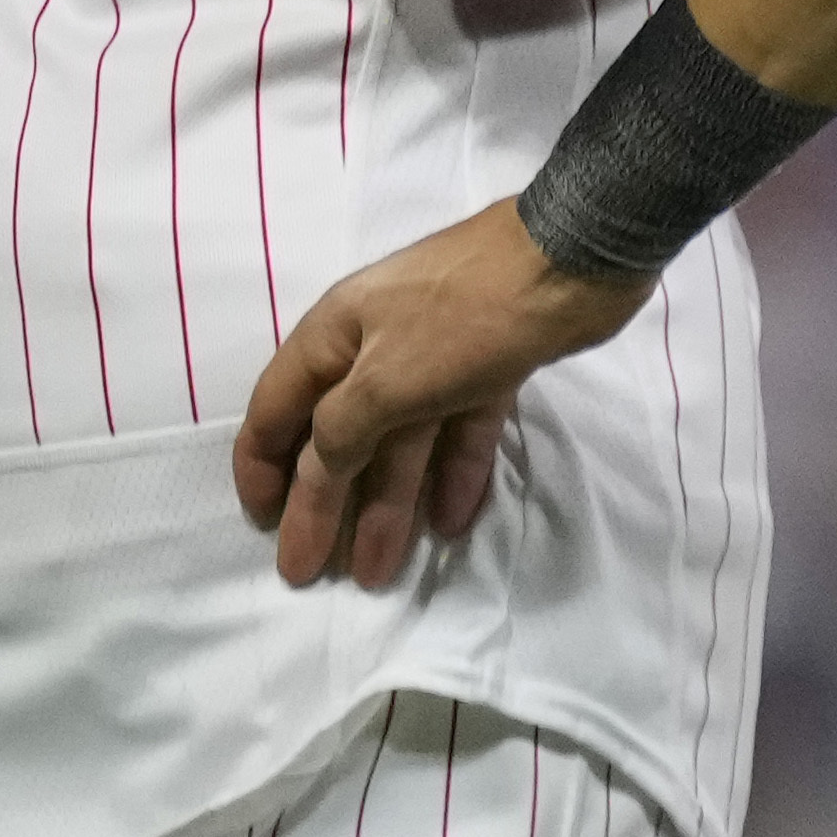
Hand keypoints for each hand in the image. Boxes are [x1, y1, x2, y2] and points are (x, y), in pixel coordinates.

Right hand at [235, 211, 647, 588]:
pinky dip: (453, 473)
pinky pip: (459, 431)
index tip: (261, 525)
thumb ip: (339, 433)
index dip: (262, 467)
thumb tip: (316, 471)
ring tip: (381, 573)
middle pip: (338, 439)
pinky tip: (451, 523)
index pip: (275, 409)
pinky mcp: (490, 368)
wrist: (575, 260)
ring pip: (401, 442)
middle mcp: (375, 347)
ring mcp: (435, 358)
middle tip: (311, 576)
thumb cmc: (464, 318)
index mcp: (333, 336)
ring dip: (388, 506)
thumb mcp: (384, 382)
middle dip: (322, 507)